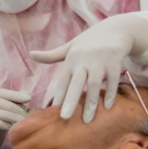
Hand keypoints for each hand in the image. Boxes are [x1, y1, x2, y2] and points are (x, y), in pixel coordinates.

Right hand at [0, 89, 30, 148]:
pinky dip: (2, 123)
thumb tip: (26, 93)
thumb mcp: (2, 120)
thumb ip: (10, 107)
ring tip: (22, 121)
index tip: (28, 98)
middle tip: (27, 113)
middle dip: (13, 106)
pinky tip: (11, 128)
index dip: (13, 94)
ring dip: (10, 115)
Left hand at [30, 13, 147, 122]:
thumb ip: (52, 55)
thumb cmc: (90, 41)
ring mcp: (100, 59)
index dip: (57, 95)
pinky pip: (112, 79)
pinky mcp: (115, 59)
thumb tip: (31, 54)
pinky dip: (110, 92)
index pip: (62, 80)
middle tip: (64, 118)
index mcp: (71, 58)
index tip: (51, 111)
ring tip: (87, 120)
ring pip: (94, 83)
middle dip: (70, 100)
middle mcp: (83, 59)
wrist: (116, 28)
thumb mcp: (70, 46)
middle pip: (75, 82)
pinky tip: (107, 106)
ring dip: (90, 102)